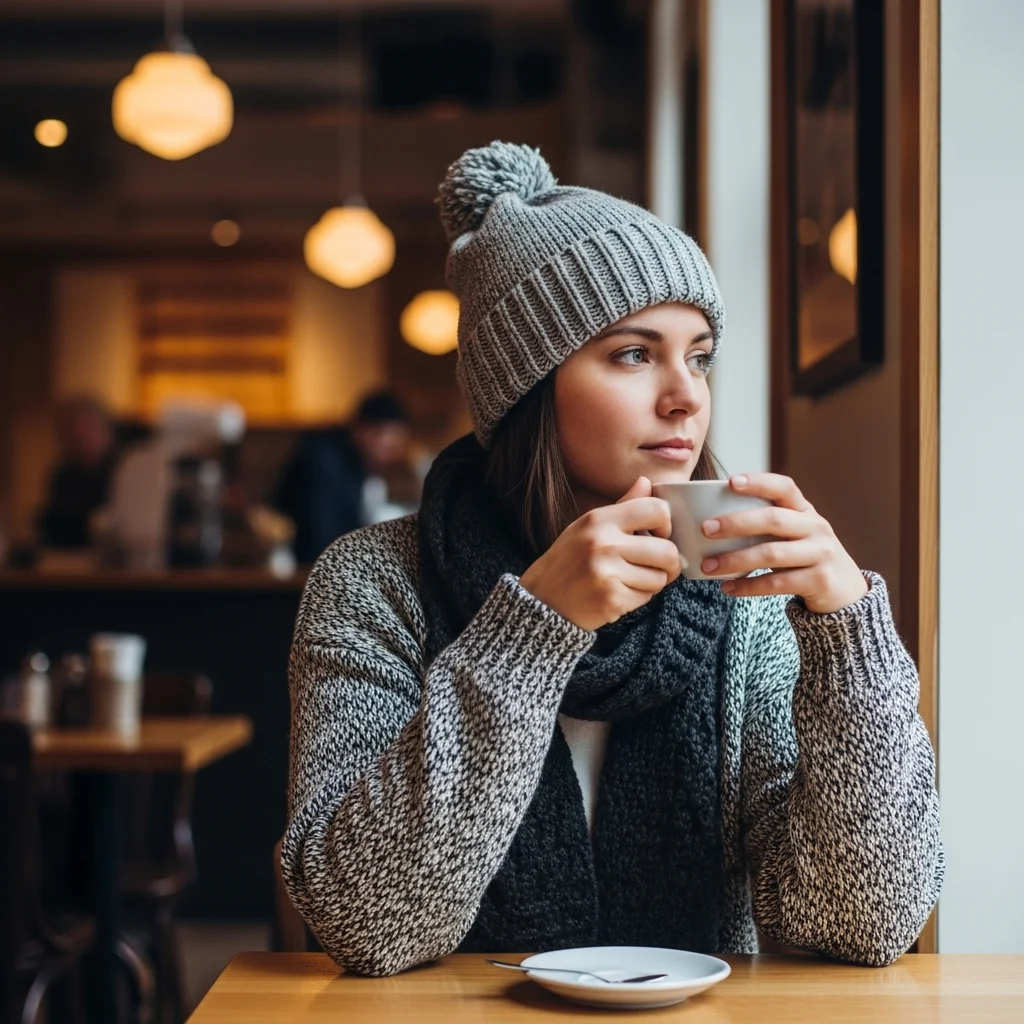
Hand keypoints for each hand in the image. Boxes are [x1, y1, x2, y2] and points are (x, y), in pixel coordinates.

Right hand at [519, 477, 682, 630]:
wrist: (542, 599)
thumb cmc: (568, 560)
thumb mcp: (588, 526)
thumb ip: (623, 506)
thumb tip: (646, 482)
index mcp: (599, 519)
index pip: (656, 510)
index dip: (667, 525)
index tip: (659, 536)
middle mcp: (604, 543)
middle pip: (667, 551)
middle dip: (668, 563)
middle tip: (657, 567)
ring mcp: (607, 573)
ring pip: (659, 578)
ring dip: (650, 583)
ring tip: (628, 581)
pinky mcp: (612, 600)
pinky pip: (646, 598)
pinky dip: (637, 598)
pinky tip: (618, 594)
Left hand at [699, 473, 868, 613]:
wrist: (845, 591)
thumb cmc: (805, 557)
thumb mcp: (795, 534)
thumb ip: (766, 524)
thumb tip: (710, 520)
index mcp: (805, 511)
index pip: (784, 487)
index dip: (759, 483)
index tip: (730, 481)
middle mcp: (816, 527)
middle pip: (773, 520)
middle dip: (736, 523)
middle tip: (706, 529)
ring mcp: (820, 554)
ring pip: (771, 554)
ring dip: (735, 560)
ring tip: (708, 566)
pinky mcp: (819, 580)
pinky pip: (777, 583)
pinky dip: (748, 586)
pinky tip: (727, 588)